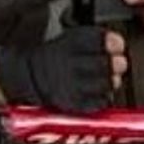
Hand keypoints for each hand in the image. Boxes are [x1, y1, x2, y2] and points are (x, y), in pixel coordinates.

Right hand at [0, 28, 127, 111]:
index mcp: (68, 45)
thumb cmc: (51, 59)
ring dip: (112, 81)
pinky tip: (98, 92)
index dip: (113, 43)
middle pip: (105, 64)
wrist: (25, 79)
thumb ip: (93, 41)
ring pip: (106, 84)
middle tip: (118, 63)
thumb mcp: (67, 40)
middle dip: (116, 64)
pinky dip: (103, 97)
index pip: (99, 41)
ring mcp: (71, 86)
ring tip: (109, 78)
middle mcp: (69, 65)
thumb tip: (117, 45)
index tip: (117, 45)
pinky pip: (99, 102)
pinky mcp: (73, 104)